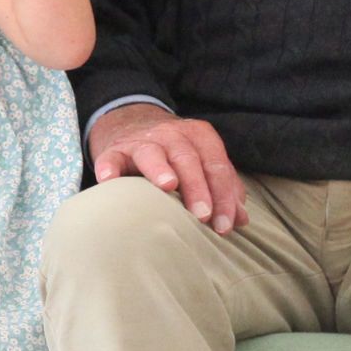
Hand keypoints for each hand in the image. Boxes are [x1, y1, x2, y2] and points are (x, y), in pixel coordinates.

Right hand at [89, 104, 246, 233]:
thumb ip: (223, 188)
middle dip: (198, 188)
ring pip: (152, 153)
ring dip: (161, 169)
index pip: (216, 165)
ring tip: (168, 186)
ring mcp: (141, 142)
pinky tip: (109, 180)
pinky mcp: (114, 152)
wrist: (133, 126)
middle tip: (203, 216)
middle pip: (188, 159)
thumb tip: (241, 221)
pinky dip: (109, 168)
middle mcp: (171, 134)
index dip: (223, 195)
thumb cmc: (175, 155)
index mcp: (199, 136)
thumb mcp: (202, 162)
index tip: (225, 224)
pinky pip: (111, 159)